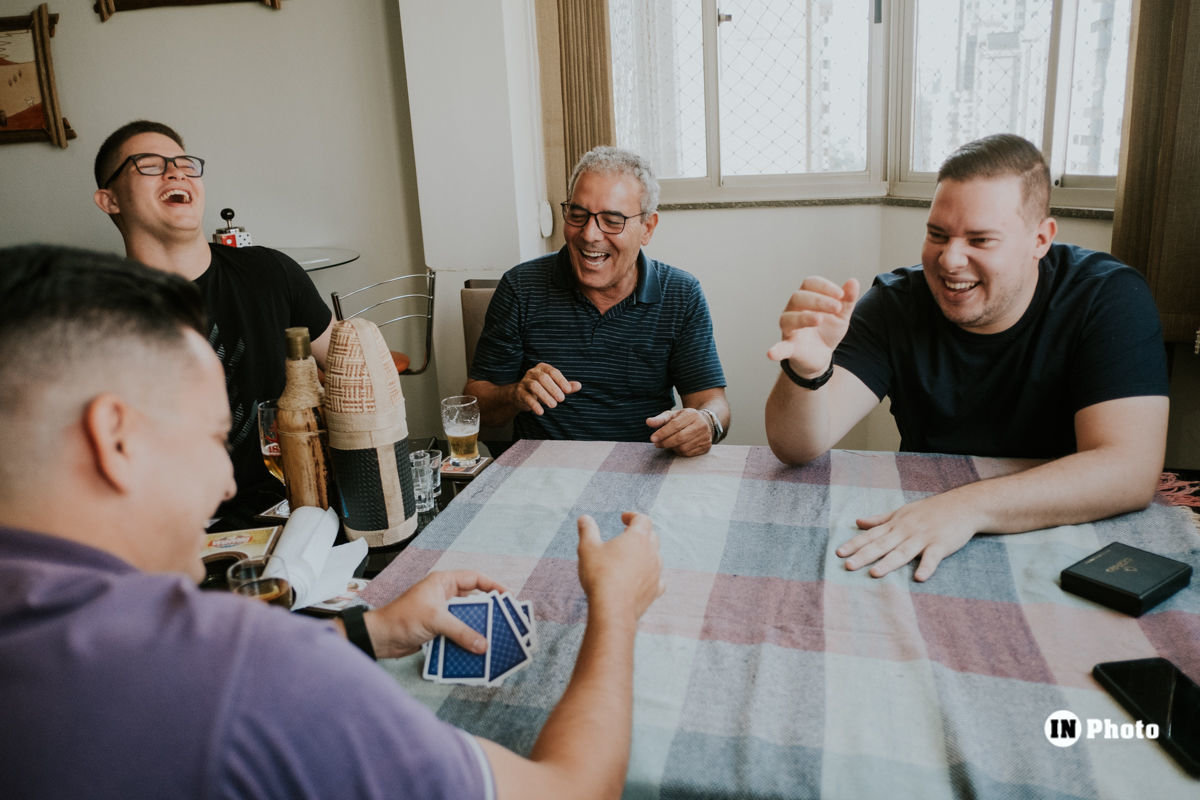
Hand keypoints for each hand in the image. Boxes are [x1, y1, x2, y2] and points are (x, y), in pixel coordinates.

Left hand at [364, 570, 507, 658]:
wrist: (380, 638)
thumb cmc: (403, 618)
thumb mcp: (436, 620)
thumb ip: (461, 631)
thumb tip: (483, 645)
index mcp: (443, 582)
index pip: (474, 579)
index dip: (493, 586)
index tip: (508, 596)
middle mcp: (443, 595)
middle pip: (473, 600)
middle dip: (488, 611)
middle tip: (505, 620)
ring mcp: (440, 612)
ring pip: (466, 618)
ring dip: (477, 628)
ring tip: (494, 637)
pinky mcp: (436, 628)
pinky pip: (457, 632)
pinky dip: (466, 639)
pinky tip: (476, 648)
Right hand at [513, 362, 581, 415]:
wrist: (522, 396)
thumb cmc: (543, 389)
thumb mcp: (556, 387)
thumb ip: (567, 386)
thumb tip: (579, 385)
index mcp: (543, 368)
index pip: (553, 372)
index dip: (561, 381)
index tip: (568, 390)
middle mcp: (533, 372)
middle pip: (543, 378)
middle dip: (553, 388)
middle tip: (562, 399)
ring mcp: (524, 381)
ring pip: (534, 386)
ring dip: (544, 396)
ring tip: (553, 405)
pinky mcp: (519, 392)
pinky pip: (526, 397)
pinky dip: (534, 404)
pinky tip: (541, 412)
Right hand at [577, 512, 664, 621]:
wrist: (612, 608)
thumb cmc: (600, 575)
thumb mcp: (588, 548)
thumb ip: (587, 530)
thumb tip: (584, 518)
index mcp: (637, 538)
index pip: (643, 519)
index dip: (633, 516)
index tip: (623, 518)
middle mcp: (651, 553)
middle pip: (652, 536)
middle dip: (640, 534)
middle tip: (626, 536)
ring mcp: (656, 572)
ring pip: (656, 557)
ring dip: (645, 554)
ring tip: (631, 558)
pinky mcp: (655, 590)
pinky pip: (657, 579)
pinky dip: (650, 576)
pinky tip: (641, 579)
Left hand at [646, 407, 711, 456]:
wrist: (705, 422)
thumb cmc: (684, 419)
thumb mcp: (673, 415)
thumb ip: (660, 419)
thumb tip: (648, 422)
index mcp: (691, 415)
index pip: (675, 425)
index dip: (663, 433)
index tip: (652, 438)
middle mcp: (701, 425)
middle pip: (680, 438)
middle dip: (666, 442)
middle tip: (657, 444)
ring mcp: (705, 437)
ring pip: (684, 447)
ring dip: (672, 448)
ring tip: (668, 444)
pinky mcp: (706, 447)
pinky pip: (689, 453)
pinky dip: (680, 452)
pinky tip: (677, 447)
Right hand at [766, 277, 859, 377]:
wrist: (821, 356)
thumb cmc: (827, 331)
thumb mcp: (841, 315)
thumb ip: (847, 300)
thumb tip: (853, 282)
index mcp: (806, 299)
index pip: (809, 284)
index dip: (824, 286)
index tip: (841, 294)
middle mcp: (793, 311)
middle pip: (797, 297)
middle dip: (818, 300)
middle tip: (837, 308)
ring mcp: (788, 329)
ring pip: (788, 318)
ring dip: (804, 318)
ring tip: (820, 320)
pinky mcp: (789, 347)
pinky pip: (780, 348)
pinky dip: (776, 350)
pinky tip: (772, 353)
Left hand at [835, 492, 983, 580]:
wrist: (963, 505)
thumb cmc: (930, 510)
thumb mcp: (902, 512)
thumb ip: (880, 519)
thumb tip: (858, 522)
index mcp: (896, 524)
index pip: (871, 535)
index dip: (854, 544)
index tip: (838, 553)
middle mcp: (906, 530)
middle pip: (882, 545)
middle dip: (864, 555)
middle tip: (848, 566)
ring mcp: (923, 537)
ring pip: (903, 552)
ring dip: (889, 563)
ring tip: (874, 573)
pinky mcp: (941, 544)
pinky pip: (932, 557)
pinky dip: (926, 567)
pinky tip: (918, 578)